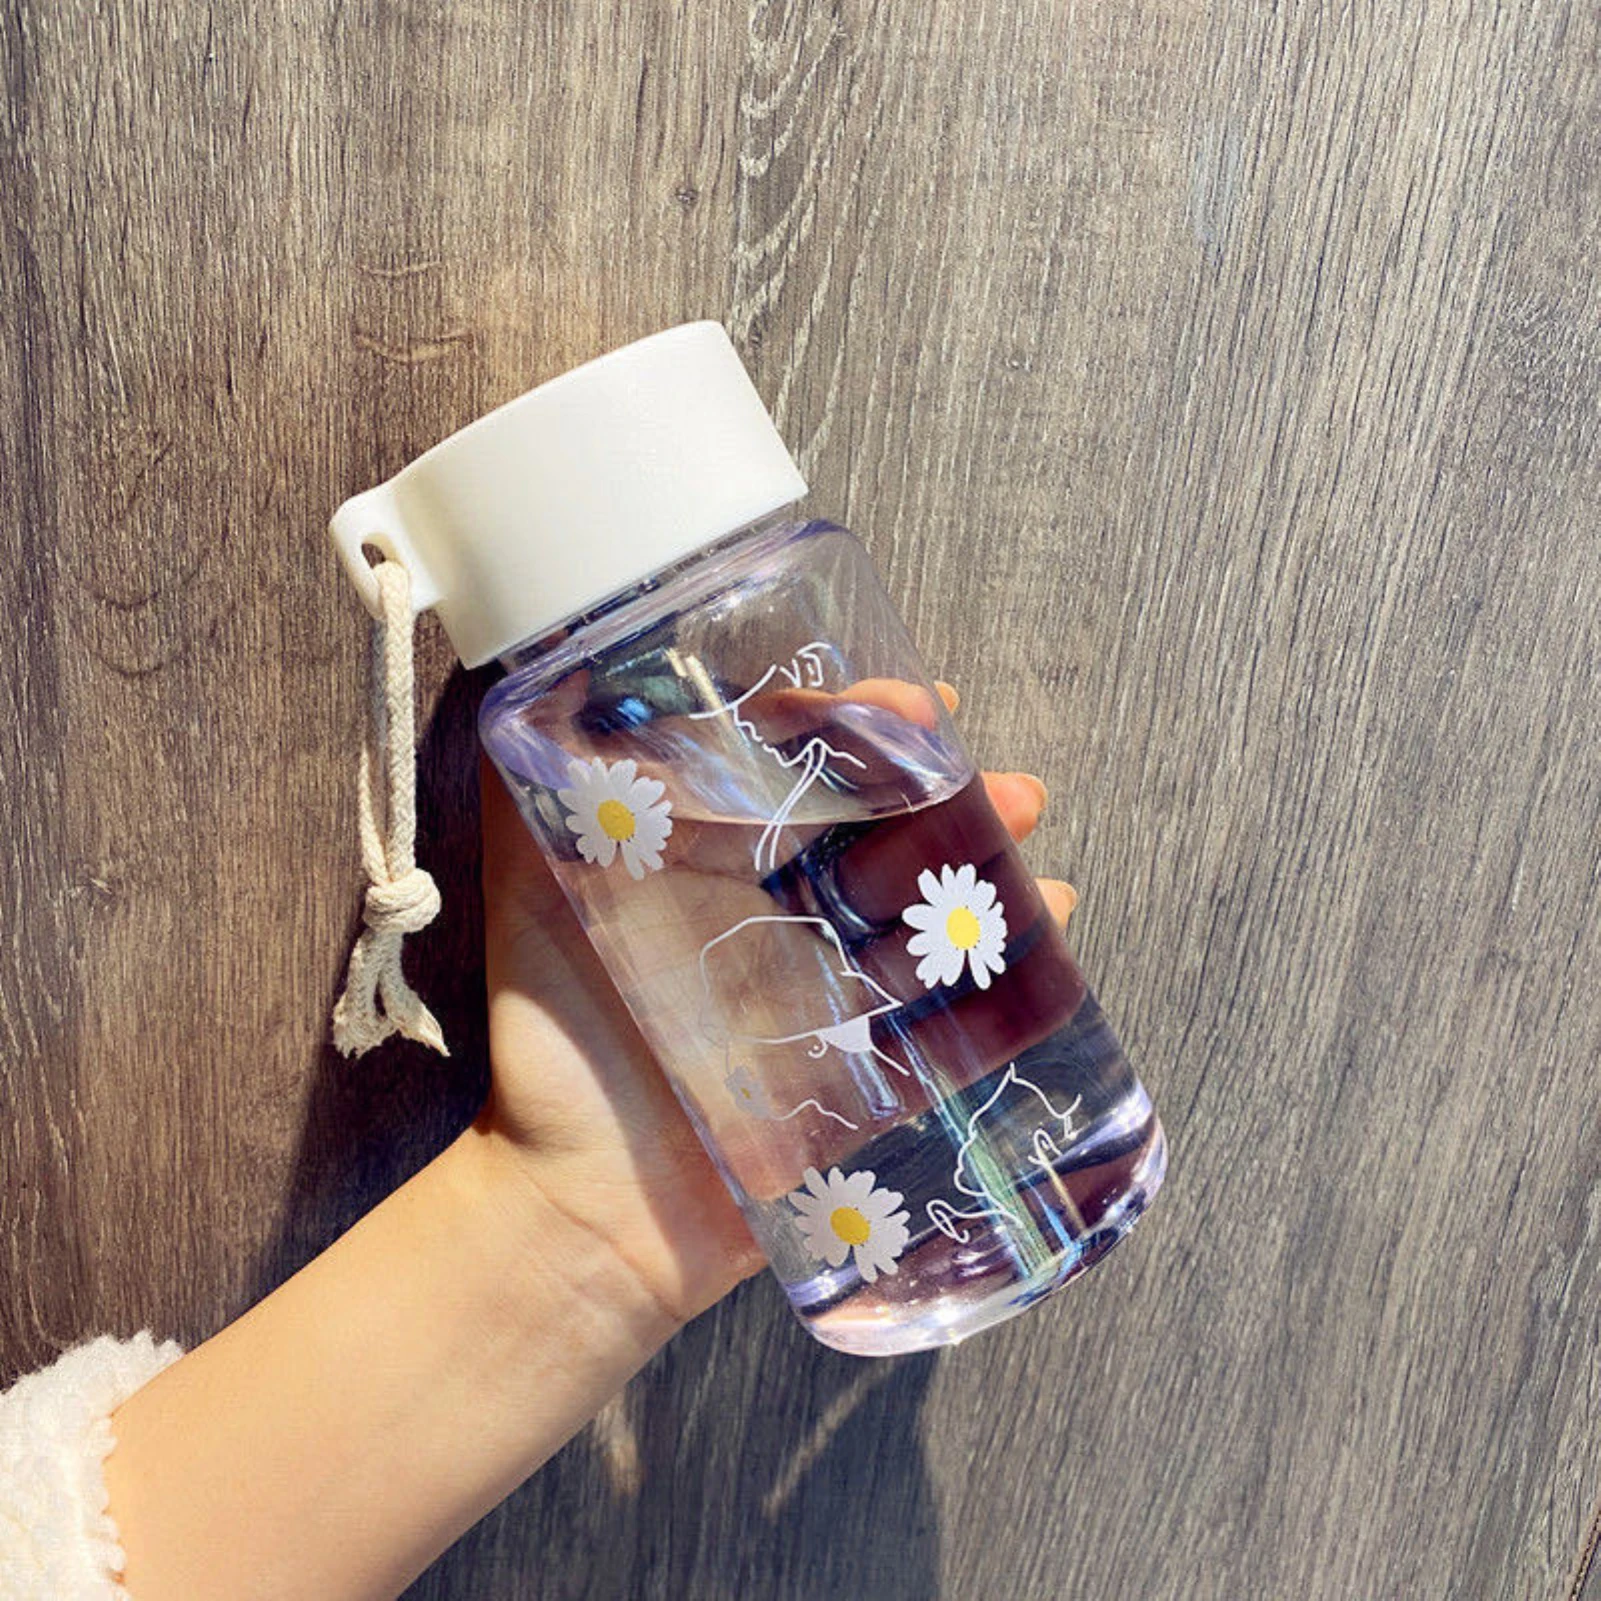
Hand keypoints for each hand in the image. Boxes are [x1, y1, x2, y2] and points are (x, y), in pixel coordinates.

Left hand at [474, 682, 1076, 1326]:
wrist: (588, 1207)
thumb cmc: (557, 1038)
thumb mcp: (534, 889)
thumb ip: (532, 783)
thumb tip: (552, 661)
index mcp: (720, 862)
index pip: (808, 770)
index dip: (865, 729)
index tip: (914, 704)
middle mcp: (785, 915)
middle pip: (889, 832)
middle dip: (956, 792)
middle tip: (1007, 782)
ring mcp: (836, 991)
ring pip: (932, 906)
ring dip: (995, 860)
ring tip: (1030, 833)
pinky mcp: (873, 1069)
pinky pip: (956, 1006)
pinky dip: (1013, 962)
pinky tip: (1054, 924)